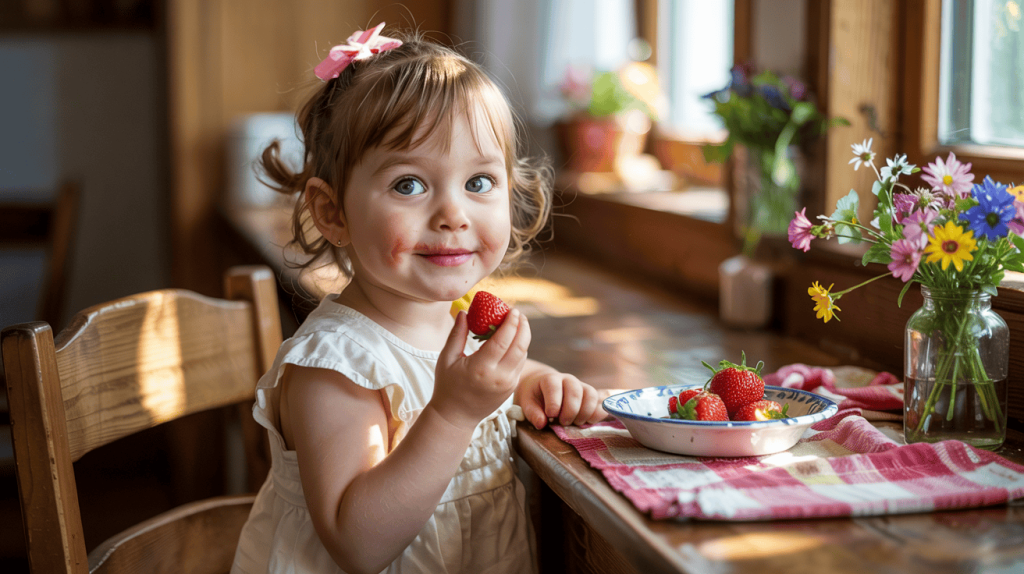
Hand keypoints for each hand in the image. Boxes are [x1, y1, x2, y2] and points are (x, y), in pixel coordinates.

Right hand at [430, 309, 529, 430]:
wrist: (455, 417)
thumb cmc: (447, 386)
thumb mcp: (447, 359)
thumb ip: (457, 334)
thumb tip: (463, 311)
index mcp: (481, 368)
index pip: (503, 340)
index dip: (511, 322)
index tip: (512, 309)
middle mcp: (499, 377)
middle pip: (520, 345)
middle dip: (523, 326)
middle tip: (518, 313)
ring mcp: (508, 384)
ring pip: (523, 354)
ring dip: (523, 336)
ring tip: (517, 323)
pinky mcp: (512, 388)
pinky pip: (520, 364)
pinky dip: (520, 349)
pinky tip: (513, 340)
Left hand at [515, 369, 606, 428]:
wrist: (543, 386)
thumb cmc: (535, 396)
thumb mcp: (527, 403)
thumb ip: (532, 413)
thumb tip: (541, 424)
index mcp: (550, 379)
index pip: (554, 387)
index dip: (554, 402)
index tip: (550, 415)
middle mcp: (568, 380)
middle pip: (575, 392)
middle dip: (570, 411)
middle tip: (563, 423)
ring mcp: (581, 386)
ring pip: (590, 395)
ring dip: (585, 413)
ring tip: (575, 423)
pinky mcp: (590, 395)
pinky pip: (600, 402)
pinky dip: (597, 414)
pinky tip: (588, 422)